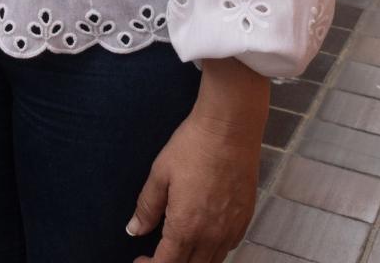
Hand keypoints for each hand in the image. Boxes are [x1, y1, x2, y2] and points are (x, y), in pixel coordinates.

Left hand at [127, 111, 259, 261]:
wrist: (229, 130)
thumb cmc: (192, 147)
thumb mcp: (160, 173)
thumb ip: (147, 207)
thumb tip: (134, 231)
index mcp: (186, 227)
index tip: (140, 259)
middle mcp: (211, 237)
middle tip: (156, 253)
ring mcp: (231, 231)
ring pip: (211, 262)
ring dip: (192, 260)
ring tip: (178, 245)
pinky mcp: (245, 221)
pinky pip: (227, 248)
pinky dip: (212, 251)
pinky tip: (202, 234)